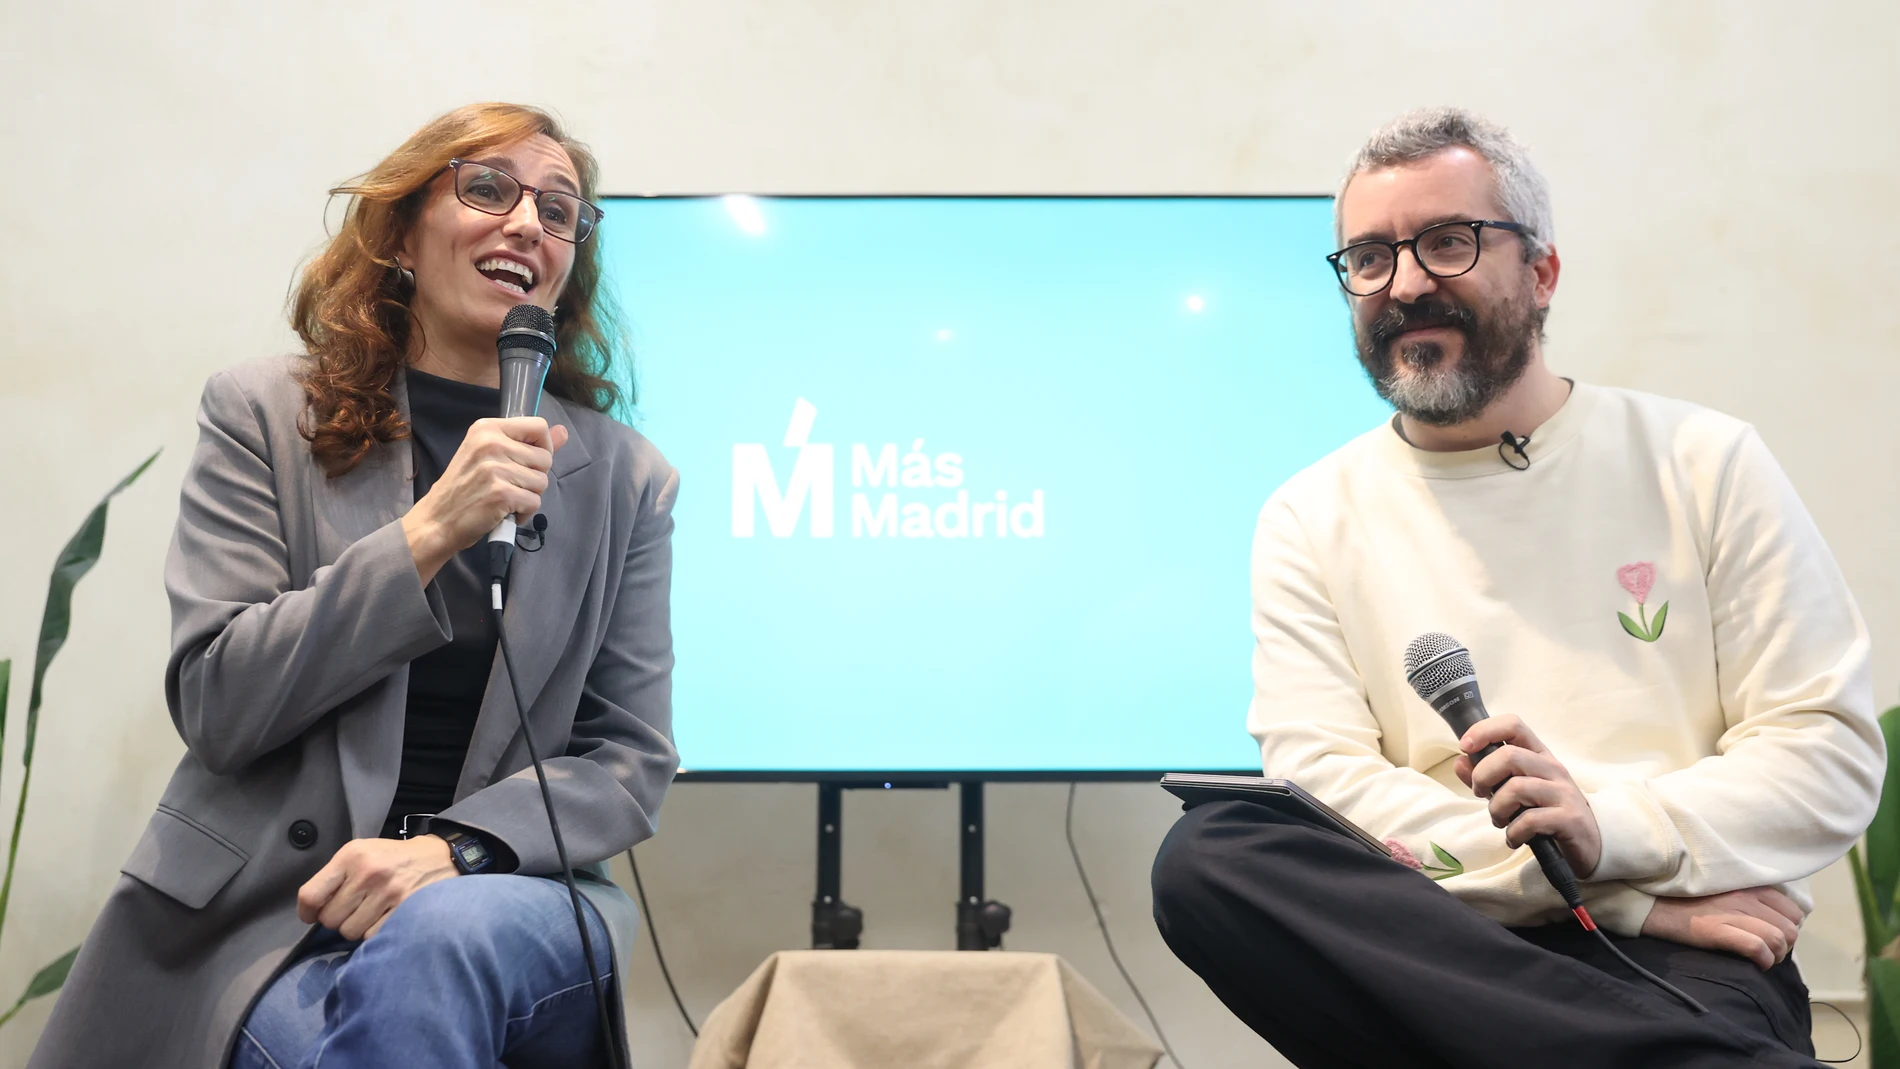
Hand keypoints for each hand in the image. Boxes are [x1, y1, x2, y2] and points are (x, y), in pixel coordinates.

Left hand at [296, 836, 457, 940]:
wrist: (441, 857)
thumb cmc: (394, 858)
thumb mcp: (362, 852)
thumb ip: (336, 876)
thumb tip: (312, 910)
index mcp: (352, 856)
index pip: (311, 894)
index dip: (307, 912)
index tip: (312, 915)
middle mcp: (368, 873)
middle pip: (330, 918)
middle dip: (337, 918)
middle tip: (352, 909)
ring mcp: (388, 893)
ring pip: (349, 931)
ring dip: (356, 927)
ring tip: (369, 913)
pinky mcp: (404, 910)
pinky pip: (371, 936)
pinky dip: (374, 932)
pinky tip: (384, 917)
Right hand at [401, 416, 569, 583]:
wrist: (437, 520)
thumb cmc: (464, 488)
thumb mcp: (489, 456)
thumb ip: (528, 444)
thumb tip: (563, 432)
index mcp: (487, 428)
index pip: (539, 426)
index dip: (543, 447)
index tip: (529, 462)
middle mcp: (491, 443)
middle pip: (545, 458)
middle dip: (534, 477)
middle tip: (511, 485)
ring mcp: (495, 468)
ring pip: (542, 482)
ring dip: (529, 496)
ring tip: (506, 499)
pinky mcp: (501, 493)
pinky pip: (535, 502)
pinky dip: (524, 512)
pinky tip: (505, 512)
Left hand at [1454, 715, 1602, 877]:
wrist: (1590, 844)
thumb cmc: (1547, 813)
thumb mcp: (1515, 792)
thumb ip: (1487, 776)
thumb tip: (1460, 762)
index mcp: (1539, 756)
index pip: (1514, 725)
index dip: (1485, 730)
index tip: (1465, 747)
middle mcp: (1552, 769)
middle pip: (1509, 756)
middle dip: (1483, 776)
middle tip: (1482, 794)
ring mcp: (1563, 793)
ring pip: (1516, 788)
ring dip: (1497, 810)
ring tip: (1501, 822)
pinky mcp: (1568, 819)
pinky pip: (1530, 820)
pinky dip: (1513, 833)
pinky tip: (1515, 839)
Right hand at [1641, 887, 1802, 970]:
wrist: (1655, 905)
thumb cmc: (1691, 901)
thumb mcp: (1727, 891)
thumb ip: (1753, 899)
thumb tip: (1779, 920)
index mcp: (1749, 886)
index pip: (1793, 911)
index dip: (1789, 928)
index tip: (1775, 936)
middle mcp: (1745, 897)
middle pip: (1790, 929)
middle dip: (1785, 946)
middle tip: (1769, 952)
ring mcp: (1732, 913)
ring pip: (1778, 940)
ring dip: (1775, 956)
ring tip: (1763, 960)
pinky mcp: (1717, 930)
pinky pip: (1756, 948)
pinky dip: (1763, 960)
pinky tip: (1756, 964)